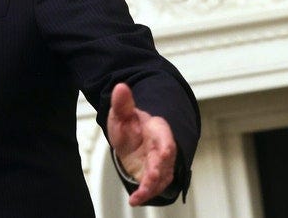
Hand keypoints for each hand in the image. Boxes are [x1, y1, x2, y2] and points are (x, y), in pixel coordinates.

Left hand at [107, 83, 177, 205]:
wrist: (132, 137)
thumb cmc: (130, 125)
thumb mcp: (122, 112)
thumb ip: (122, 102)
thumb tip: (120, 87)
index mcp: (159, 130)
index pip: (167, 139)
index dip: (167, 147)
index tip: (166, 153)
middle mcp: (163, 148)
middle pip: (165, 162)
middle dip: (158, 172)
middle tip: (149, 182)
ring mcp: (160, 164)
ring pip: (162, 177)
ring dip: (152, 187)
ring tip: (139, 196)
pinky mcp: (154, 176)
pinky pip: (154, 186)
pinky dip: (146, 193)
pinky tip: (135, 199)